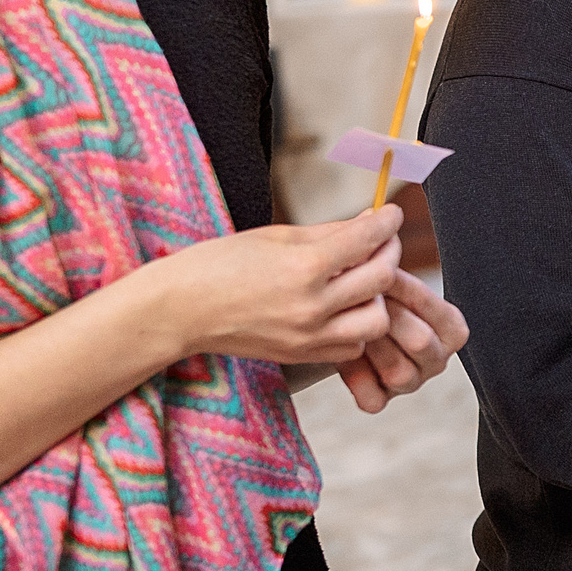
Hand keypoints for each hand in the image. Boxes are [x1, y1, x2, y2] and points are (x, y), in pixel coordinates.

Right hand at [161, 208, 405, 366]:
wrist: (180, 310)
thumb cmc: (220, 264)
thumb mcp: (276, 236)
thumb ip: (329, 232)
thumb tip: (370, 222)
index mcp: (304, 267)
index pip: (367, 239)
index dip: (387, 221)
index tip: (391, 214)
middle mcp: (312, 306)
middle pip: (381, 278)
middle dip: (388, 253)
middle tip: (380, 242)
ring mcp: (309, 336)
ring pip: (376, 319)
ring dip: (376, 297)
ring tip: (360, 280)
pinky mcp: (303, 355)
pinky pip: (352, 345)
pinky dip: (357, 326)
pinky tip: (342, 308)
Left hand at [333, 269, 469, 414]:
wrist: (335, 320)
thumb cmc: (369, 295)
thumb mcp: (384, 282)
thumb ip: (387, 268)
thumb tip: (376, 228)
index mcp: (451, 331)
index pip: (442, 314)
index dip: (411, 293)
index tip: (385, 276)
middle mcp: (437, 360)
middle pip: (420, 342)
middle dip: (390, 318)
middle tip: (362, 300)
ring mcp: (410, 382)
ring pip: (399, 371)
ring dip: (372, 346)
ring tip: (348, 324)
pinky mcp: (381, 399)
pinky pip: (374, 399)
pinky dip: (357, 381)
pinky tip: (342, 357)